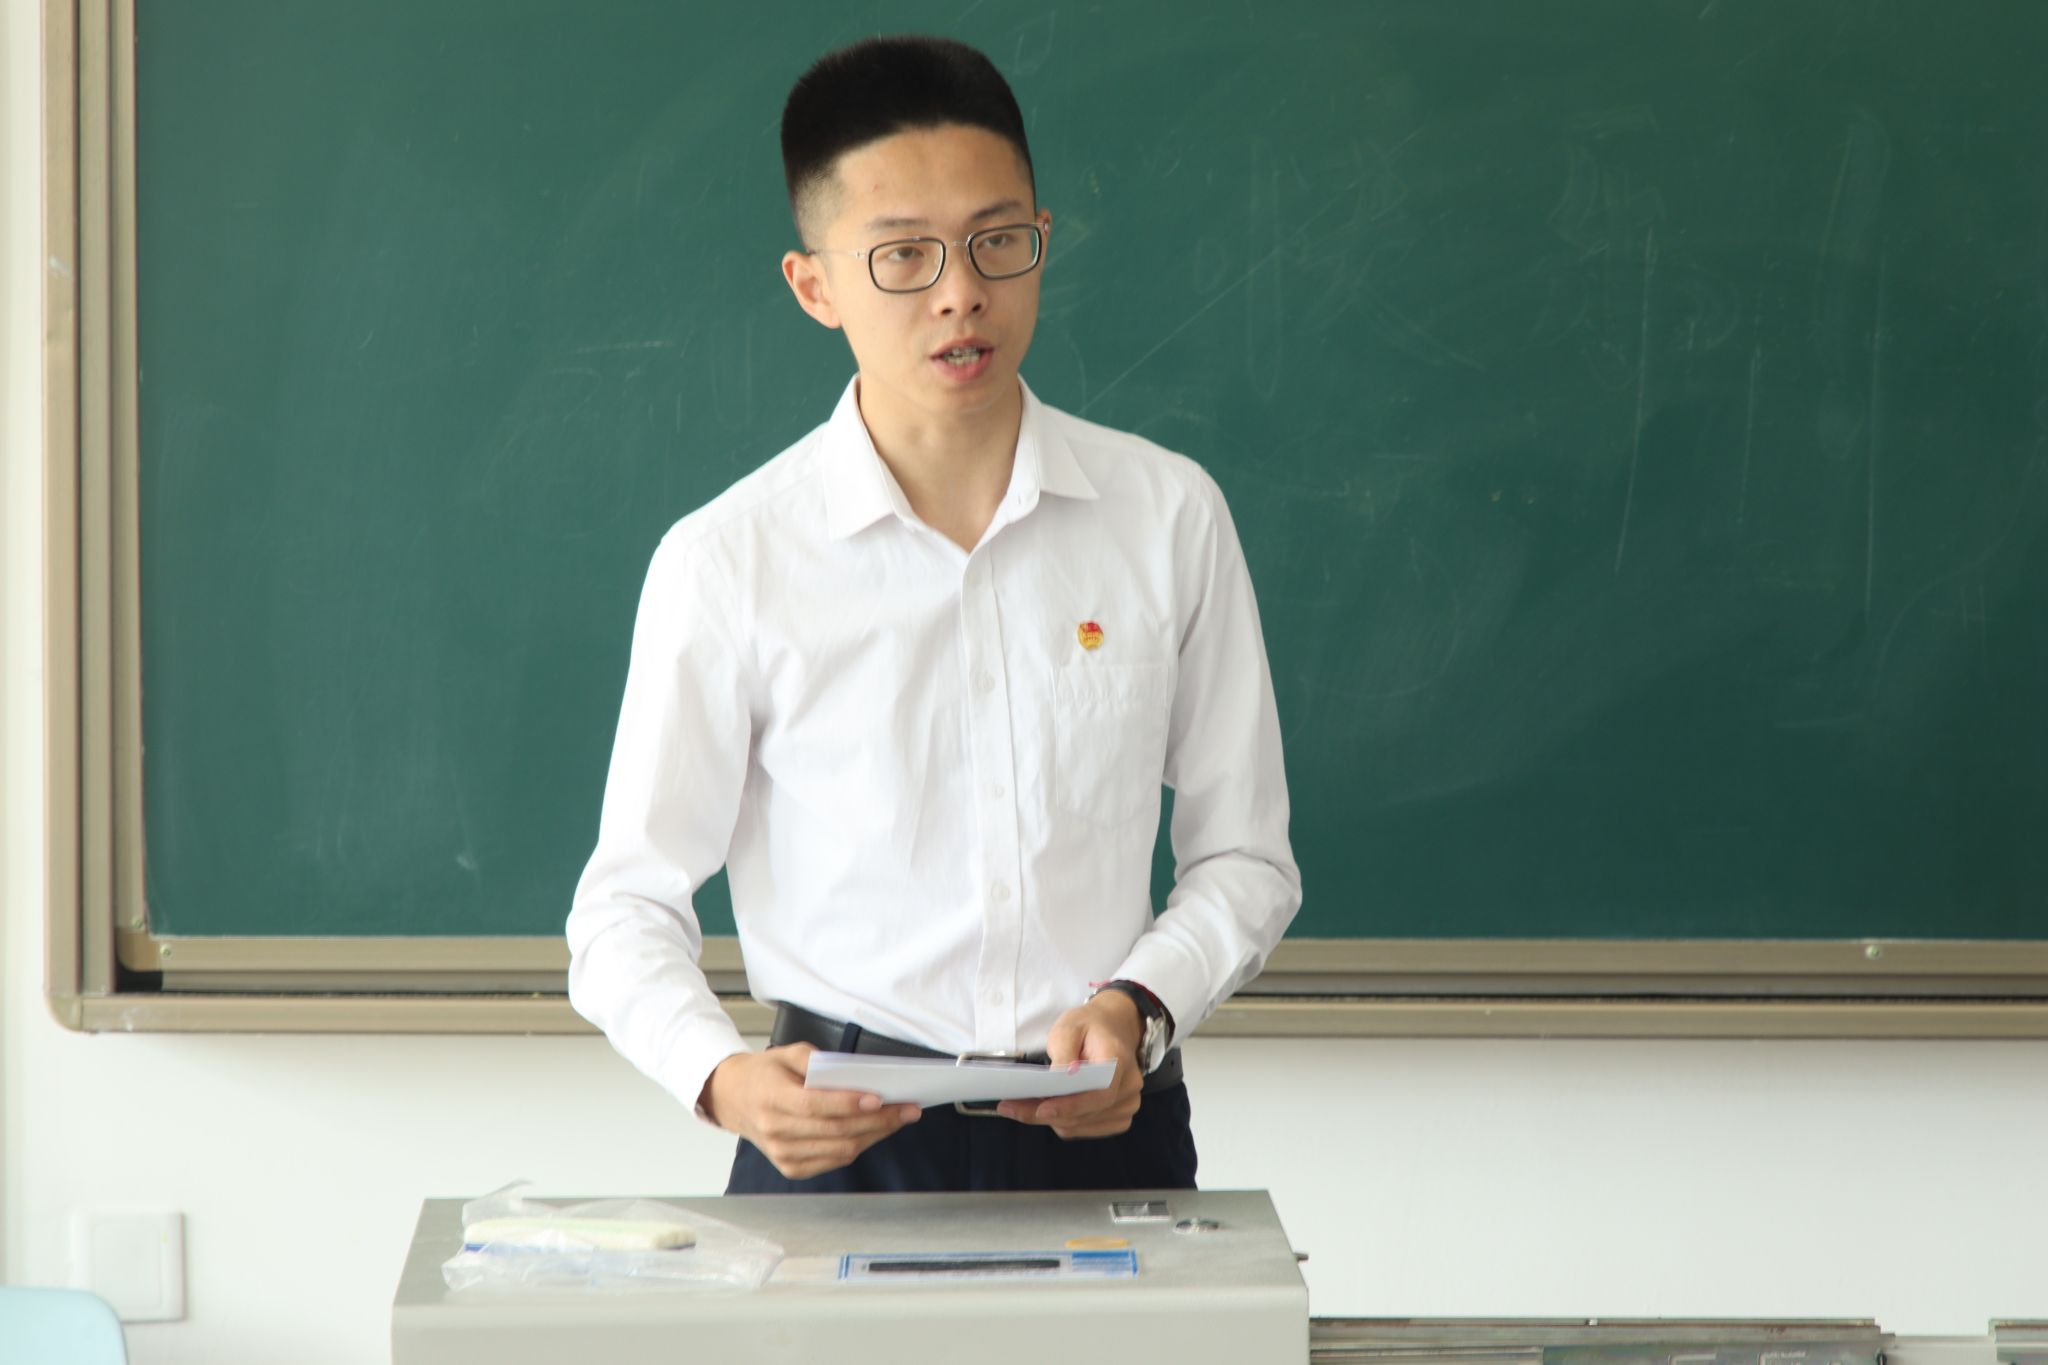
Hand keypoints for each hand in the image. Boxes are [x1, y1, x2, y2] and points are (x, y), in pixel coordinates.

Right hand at [699, 1044, 921, 1179]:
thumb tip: (855, 1075)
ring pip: (840, 1150)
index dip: (847, 1103)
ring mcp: (782, 1153)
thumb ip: (817, 1061)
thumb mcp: (787, 1052)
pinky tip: (875, 1131)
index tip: (878, 1097)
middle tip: (907, 1109)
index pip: (813, 1105)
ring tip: (899, 1119)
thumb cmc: (764, 1074)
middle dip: (877, 1120)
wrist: (733, 1098)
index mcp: (770, 1097)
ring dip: (875, 1135)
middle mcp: (775, 1130)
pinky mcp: (791, 1168)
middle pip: (834, 1131)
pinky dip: (859, 1146)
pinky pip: (834, 1161)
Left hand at [996, 991, 1143, 1137]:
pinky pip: (1085, 1129)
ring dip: (1050, 1119)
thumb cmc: (1089, 1026)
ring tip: (1022, 1105)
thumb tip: (1057, 1080)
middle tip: (1009, 1107)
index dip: (1070, 1106)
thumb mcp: (1069, 1027)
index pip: (1100, 1094)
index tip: (1041, 1109)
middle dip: (1044, 1113)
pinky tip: (1048, 1107)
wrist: (1113, 1028)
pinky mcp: (1119, 1117)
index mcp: (1119, 1060)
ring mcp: (1127, 1104)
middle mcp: (1128, 1087)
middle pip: (1085, 1114)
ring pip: (1080, 1125)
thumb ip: (1063, 1052)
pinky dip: (1063, 1122)